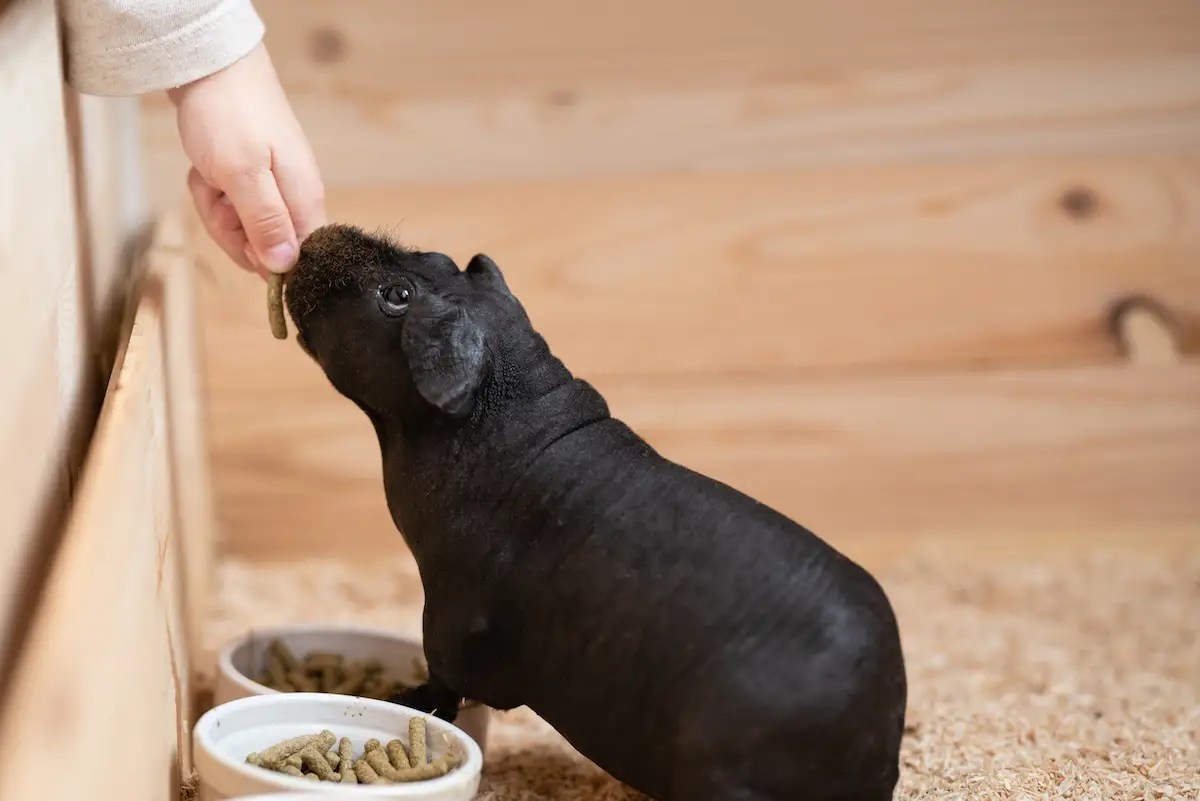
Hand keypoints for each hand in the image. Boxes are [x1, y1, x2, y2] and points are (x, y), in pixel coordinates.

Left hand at [169, 43, 324, 277]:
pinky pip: (228, 206)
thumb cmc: (229, 114)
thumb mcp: (243, 175)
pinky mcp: (249, 179)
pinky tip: (206, 170)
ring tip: (211, 178)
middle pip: (265, 248)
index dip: (266, 261)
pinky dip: (210, 191)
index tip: (241, 240)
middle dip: (231, 231)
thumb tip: (286, 267)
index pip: (299, 260)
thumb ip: (266, 223)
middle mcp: (293, 199)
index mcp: (304, 201)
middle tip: (220, 198)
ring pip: (241, 228)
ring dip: (216, 209)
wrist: (211, 64)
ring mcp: (270, 188)